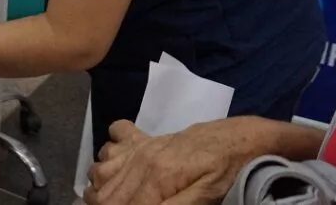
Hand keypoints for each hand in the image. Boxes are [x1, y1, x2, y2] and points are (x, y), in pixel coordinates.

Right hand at [85, 120, 255, 204]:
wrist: (237, 138)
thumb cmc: (225, 172)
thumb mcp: (205, 197)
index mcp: (156, 178)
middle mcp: (140, 160)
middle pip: (105, 194)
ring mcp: (138, 146)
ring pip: (99, 170)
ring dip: (101, 190)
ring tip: (119, 201)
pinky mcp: (142, 137)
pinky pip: (111, 138)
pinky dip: (107, 156)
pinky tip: (119, 167)